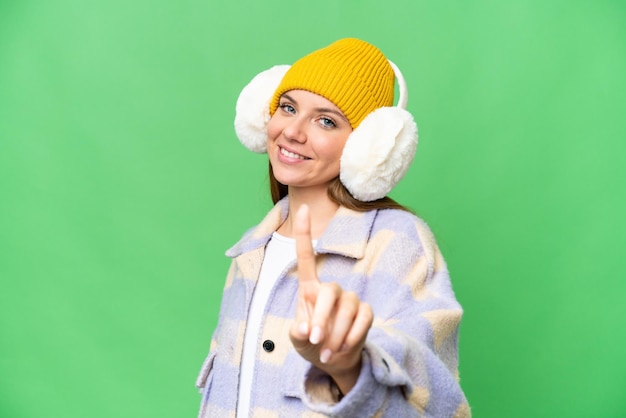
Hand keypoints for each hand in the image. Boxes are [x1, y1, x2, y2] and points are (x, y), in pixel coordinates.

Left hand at [289, 205, 373, 395]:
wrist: (334, 360)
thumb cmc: (311, 343)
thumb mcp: (297, 340)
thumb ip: (297, 332)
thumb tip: (306, 329)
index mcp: (309, 288)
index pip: (306, 257)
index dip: (303, 233)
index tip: (301, 208)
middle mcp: (331, 289)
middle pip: (329, 291)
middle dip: (322, 318)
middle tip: (315, 341)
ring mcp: (350, 299)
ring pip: (347, 309)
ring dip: (336, 335)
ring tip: (326, 352)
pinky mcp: (365, 312)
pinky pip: (363, 320)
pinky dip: (351, 338)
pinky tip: (342, 349)